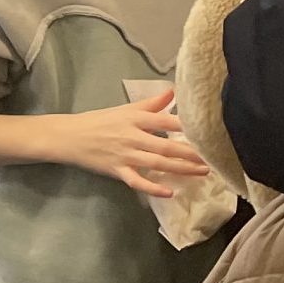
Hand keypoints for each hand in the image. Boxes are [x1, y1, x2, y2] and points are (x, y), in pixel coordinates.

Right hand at [51, 94, 208, 198]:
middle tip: (214, 157)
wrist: (69, 136)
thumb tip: (173, 91)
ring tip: (202, 171)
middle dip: (191, 152)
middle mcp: (132, 136)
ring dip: (181, 168)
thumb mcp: (124, 109)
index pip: (165, 121)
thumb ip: (150, 103)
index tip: (209, 131)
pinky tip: (169, 192)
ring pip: (157, 164)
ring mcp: (124, 155)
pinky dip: (153, 188)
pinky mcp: (116, 171)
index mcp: (134, 119)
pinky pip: (137, 181)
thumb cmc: (99, 121)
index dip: (187, 126)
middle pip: (166, 145)